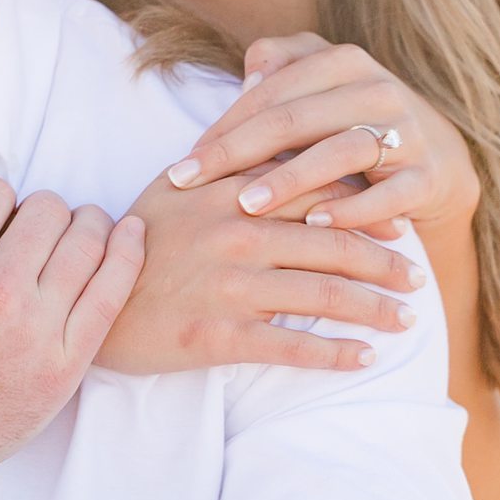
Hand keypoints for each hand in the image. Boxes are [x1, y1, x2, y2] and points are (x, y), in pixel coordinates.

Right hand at [0, 166, 143, 493]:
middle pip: (47, 211)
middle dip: (39, 208)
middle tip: (31, 226)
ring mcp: (35, 332)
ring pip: (86, 242)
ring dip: (85, 222)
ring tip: (77, 226)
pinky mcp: (64, 367)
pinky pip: (112, 293)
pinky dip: (128, 253)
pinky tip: (130, 233)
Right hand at [95, 162, 423, 373]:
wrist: (83, 299)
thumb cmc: (134, 242)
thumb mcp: (175, 187)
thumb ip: (229, 163)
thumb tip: (276, 142)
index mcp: (231, 195)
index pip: (317, 192)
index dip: (367, 208)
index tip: (399, 224)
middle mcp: (236, 236)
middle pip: (334, 245)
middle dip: (385, 263)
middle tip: (416, 277)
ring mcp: (229, 287)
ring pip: (324, 297)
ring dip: (374, 310)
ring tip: (405, 319)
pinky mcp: (217, 336)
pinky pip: (292, 348)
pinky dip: (335, 355)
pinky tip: (364, 357)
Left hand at [164, 35, 479, 235]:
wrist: (437, 158)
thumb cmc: (349, 122)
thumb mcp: (316, 84)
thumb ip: (278, 65)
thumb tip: (246, 79)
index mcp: (343, 61)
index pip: (270, 91)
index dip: (222, 126)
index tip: (181, 162)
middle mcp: (378, 89)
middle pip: (295, 118)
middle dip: (236, 152)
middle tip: (189, 183)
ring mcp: (408, 132)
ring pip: (341, 152)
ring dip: (290, 180)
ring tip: (246, 206)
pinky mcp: (429, 176)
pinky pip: (388, 195)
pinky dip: (352, 211)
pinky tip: (312, 226)